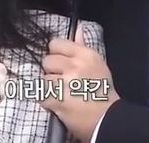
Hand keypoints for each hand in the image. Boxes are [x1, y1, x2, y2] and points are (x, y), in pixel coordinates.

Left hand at [39, 27, 119, 141]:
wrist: (107, 119)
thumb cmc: (102, 91)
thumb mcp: (97, 64)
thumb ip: (82, 46)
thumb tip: (77, 28)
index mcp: (85, 55)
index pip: (55, 43)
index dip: (55, 53)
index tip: (61, 63)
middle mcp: (75, 66)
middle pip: (47, 60)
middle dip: (52, 71)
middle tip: (63, 81)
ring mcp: (65, 83)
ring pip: (43, 78)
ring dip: (49, 87)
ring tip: (62, 94)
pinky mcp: (57, 99)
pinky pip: (41, 94)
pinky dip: (46, 100)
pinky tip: (57, 102)